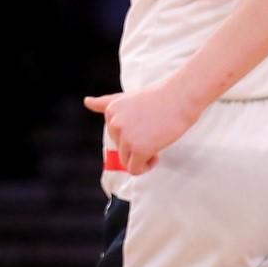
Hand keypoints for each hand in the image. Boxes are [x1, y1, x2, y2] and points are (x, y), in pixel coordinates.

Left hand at [83, 81, 205, 174]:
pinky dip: (146, 167)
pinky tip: (156, 154)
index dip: (132, 135)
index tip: (146, 124)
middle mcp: (114, 123)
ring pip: (126, 161)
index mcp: (110, 111)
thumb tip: (86, 101)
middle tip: (154, 132)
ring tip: (156, 141)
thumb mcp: (127, 98)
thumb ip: (106, 103)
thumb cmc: (159, 98)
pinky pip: (135, 169)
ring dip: (142, 157)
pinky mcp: (139, 148)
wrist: (181, 97)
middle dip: (137, 146)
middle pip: (121, 149)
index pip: (116, 136)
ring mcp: (126, 137)